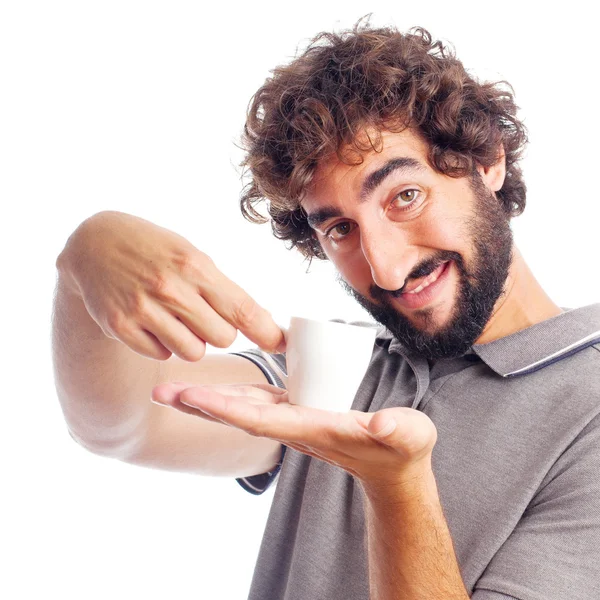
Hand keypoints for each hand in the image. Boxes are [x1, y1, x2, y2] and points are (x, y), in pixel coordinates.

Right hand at [56, 211, 285, 360]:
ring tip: (175, 318)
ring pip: (194, 352)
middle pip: (223, 338)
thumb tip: (260, 322)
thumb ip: (221, 289)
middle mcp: (171, 288)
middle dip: (219, 332)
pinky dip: (163, 345)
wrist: (95, 243)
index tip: (282, 346)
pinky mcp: (120, 326)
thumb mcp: (192, 256)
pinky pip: (162, 355)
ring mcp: (143, 309)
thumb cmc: (155, 250)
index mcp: (196, 266)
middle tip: (202, 315)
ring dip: (192, 342)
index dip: (268, 333)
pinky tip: (152, 322)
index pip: (243, 309)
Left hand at [152, 381, 437, 487]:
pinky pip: (258, 400)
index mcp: (314, 430)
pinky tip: (215, 384)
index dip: (228, 407)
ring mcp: (293, 420)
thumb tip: (383, 423)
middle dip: (201, 404)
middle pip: (240, 413)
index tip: (194, 397)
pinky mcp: (298, 413)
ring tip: (173, 390)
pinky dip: (233, 392)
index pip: (263, 419)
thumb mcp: (409, 436)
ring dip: (208, 397)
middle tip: (160, 392)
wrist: (392, 466)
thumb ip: (399, 429)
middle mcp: (295, 427)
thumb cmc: (401, 449)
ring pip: (243, 405)